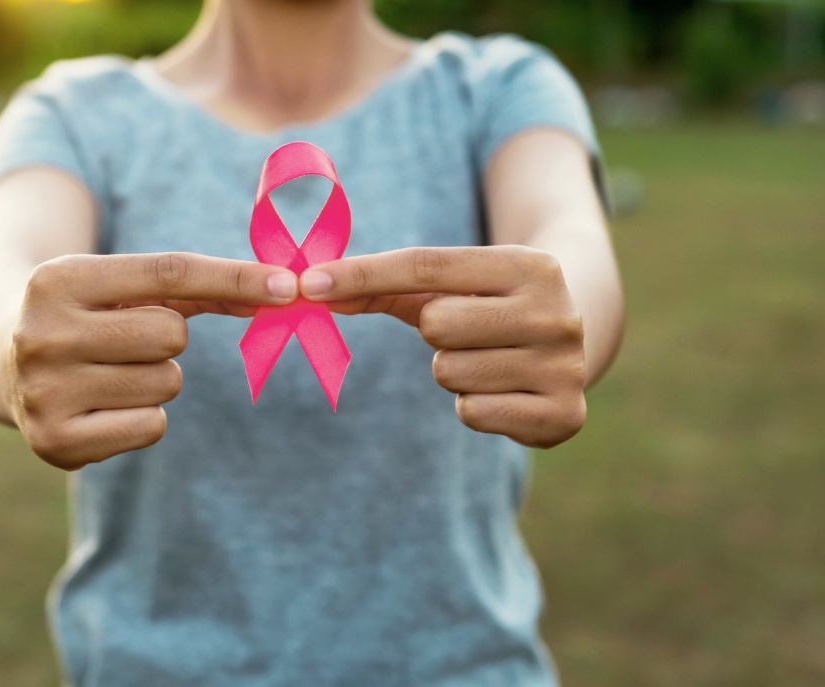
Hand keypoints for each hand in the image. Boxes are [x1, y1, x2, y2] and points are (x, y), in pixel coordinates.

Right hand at [11, 252, 297, 469]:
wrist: (1, 356)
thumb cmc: (90, 314)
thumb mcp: (125, 286)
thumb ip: (200, 286)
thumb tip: (283, 292)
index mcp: (59, 278)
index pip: (169, 273)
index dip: (235, 279)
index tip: (288, 288)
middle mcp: (43, 333)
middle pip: (171, 336)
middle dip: (166, 341)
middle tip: (125, 343)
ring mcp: (43, 390)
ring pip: (166, 384)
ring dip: (155, 380)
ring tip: (110, 373)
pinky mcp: (53, 441)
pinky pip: (152, 427)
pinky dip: (143, 418)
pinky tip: (104, 406)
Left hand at [300, 246, 586, 447]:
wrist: (577, 345)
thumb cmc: (491, 307)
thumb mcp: (452, 286)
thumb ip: (383, 285)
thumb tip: (311, 288)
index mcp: (529, 265)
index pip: (427, 265)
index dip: (362, 273)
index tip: (309, 283)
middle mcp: (555, 312)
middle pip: (437, 325)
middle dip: (435, 334)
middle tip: (467, 335)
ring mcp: (564, 366)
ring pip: (449, 373)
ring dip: (453, 372)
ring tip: (487, 361)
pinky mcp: (564, 415)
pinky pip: (471, 412)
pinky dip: (472, 406)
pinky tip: (502, 392)